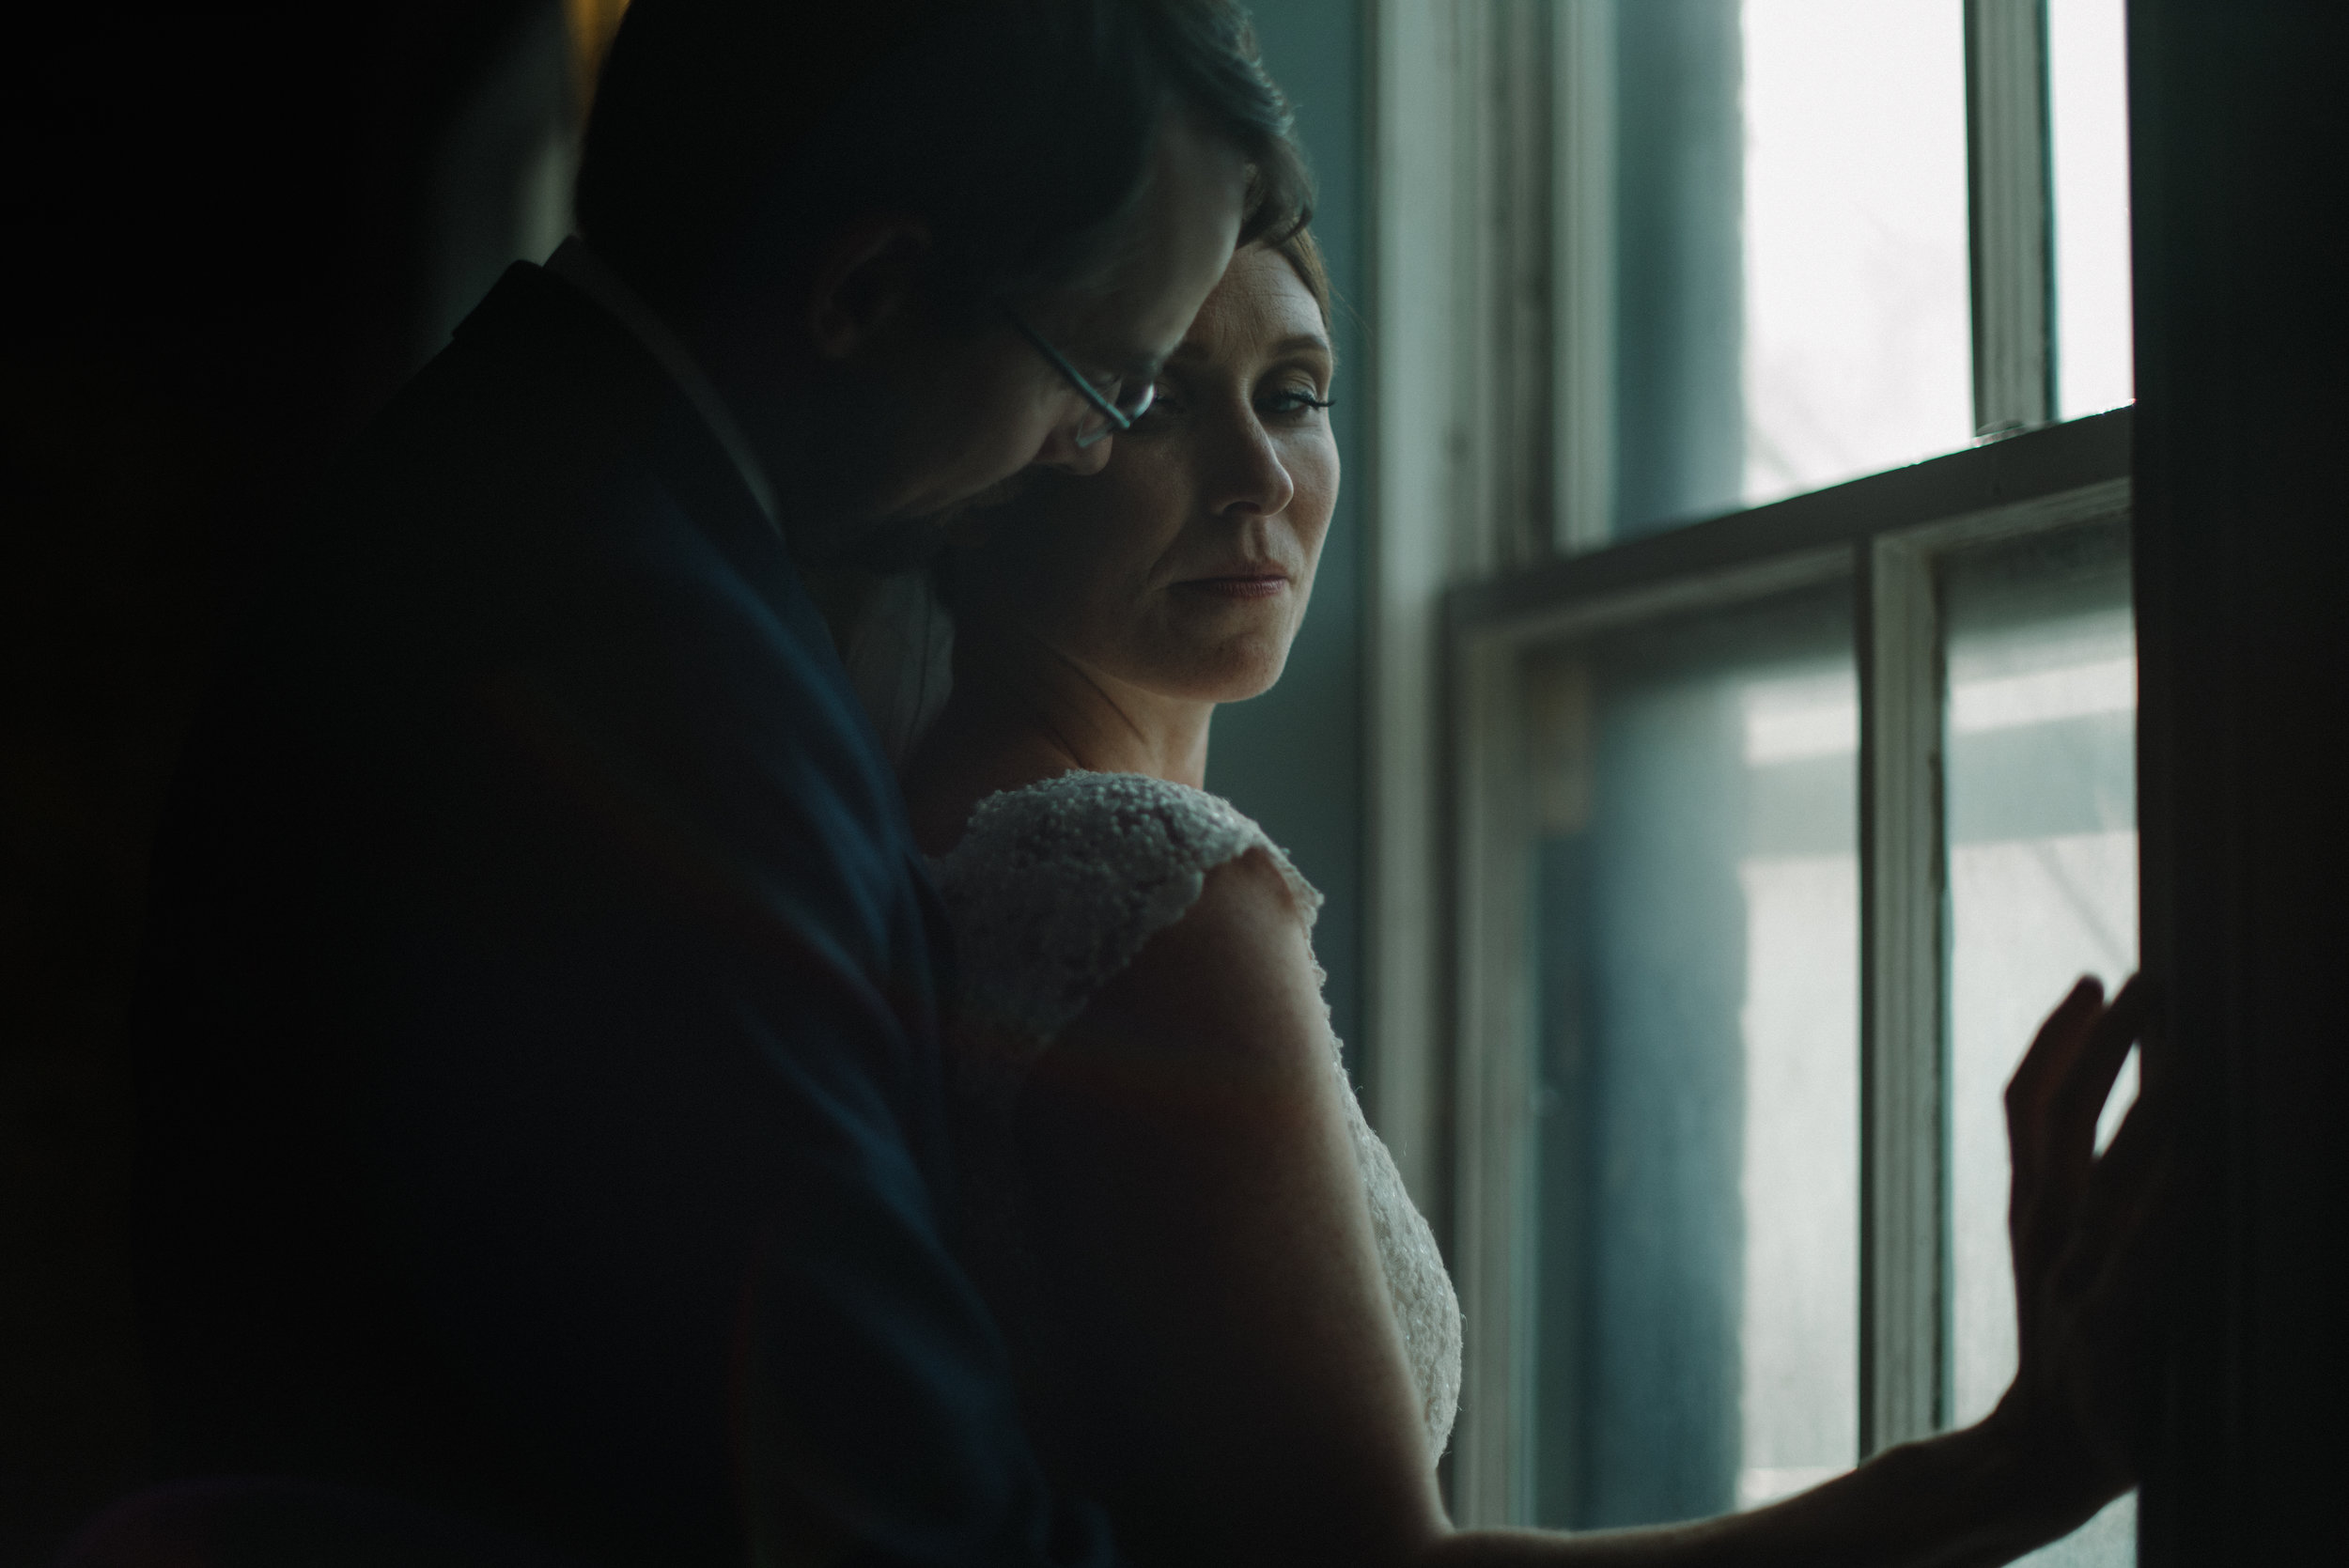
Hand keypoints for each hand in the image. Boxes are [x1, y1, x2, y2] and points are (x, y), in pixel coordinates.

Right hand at [1986, 975, 2176, 1530]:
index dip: (2057, 1038)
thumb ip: (2093, 1184)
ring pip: (2096, 1184)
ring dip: (2140, 1119)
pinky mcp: (2108, 1334)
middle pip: (2058, 1119)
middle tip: (2146, 984)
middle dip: (2101, 1047)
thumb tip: (2148, 1106)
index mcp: (2034, 1208)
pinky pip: (2133, 1266)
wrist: (2049, 1451)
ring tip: (2181, 1063)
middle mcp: (2046, 1231)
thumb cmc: (2080, 1345)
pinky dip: (2158, 1218)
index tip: (2093, 979)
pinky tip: (2191, 1176)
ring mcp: (2072, 1281)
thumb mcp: (2067, 1255)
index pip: (2028, 1104)